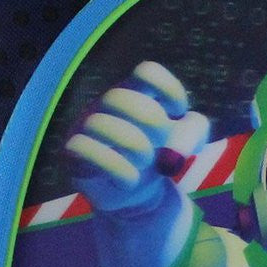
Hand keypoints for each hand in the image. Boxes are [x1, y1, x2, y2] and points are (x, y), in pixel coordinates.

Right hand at [65, 62, 209, 213]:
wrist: (136, 195)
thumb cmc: (158, 158)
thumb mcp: (186, 142)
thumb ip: (193, 132)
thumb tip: (174, 149)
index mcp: (134, 92)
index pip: (146, 71)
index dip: (168, 89)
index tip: (179, 112)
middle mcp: (105, 105)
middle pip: (119, 97)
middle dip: (150, 122)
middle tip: (162, 143)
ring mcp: (84, 126)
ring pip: (99, 124)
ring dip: (134, 148)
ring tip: (144, 164)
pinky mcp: (72, 153)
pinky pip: (84, 150)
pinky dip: (116, 169)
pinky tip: (129, 180)